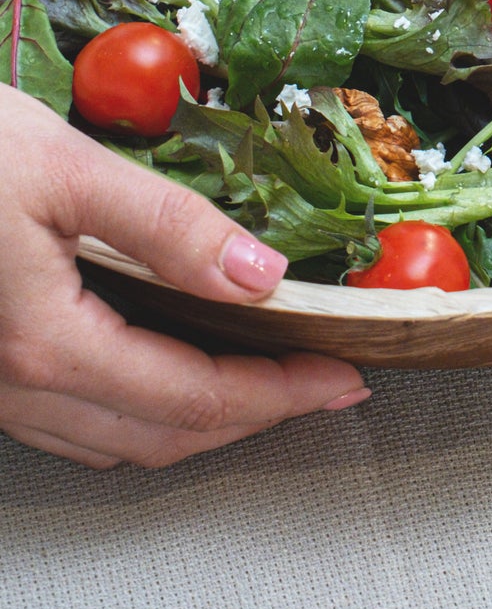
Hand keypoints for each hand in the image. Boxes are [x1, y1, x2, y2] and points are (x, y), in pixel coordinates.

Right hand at [0, 88, 366, 467]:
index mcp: (43, 343)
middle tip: (324, 385)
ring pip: (113, 440)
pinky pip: (71, 419)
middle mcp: (11, 385)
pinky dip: (139, 408)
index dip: (280, 394)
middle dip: (255, 417)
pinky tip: (169, 368)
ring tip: (265, 381)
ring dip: (198, 422)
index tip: (341, 377)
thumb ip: (166, 224)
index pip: (194, 397)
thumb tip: (257, 274)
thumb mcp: (64, 168)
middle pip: (161, 436)